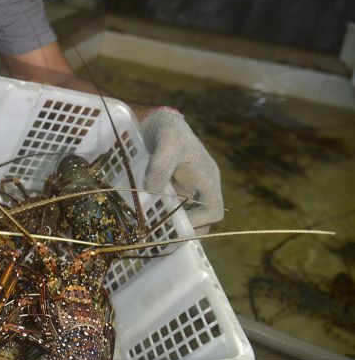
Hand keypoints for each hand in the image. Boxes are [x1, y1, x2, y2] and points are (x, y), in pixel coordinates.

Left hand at [140, 107, 223, 232]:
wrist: (159, 124)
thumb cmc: (169, 131)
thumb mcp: (167, 143)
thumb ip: (161, 165)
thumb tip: (152, 191)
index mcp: (208, 180)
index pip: (214, 210)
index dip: (199, 221)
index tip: (176, 223)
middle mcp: (200, 189)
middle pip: (202, 221)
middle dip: (184, 230)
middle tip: (160, 236)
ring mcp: (187, 192)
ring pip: (187, 218)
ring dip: (172, 226)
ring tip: (151, 233)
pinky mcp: (174, 192)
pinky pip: (172, 211)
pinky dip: (162, 218)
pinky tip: (144, 220)